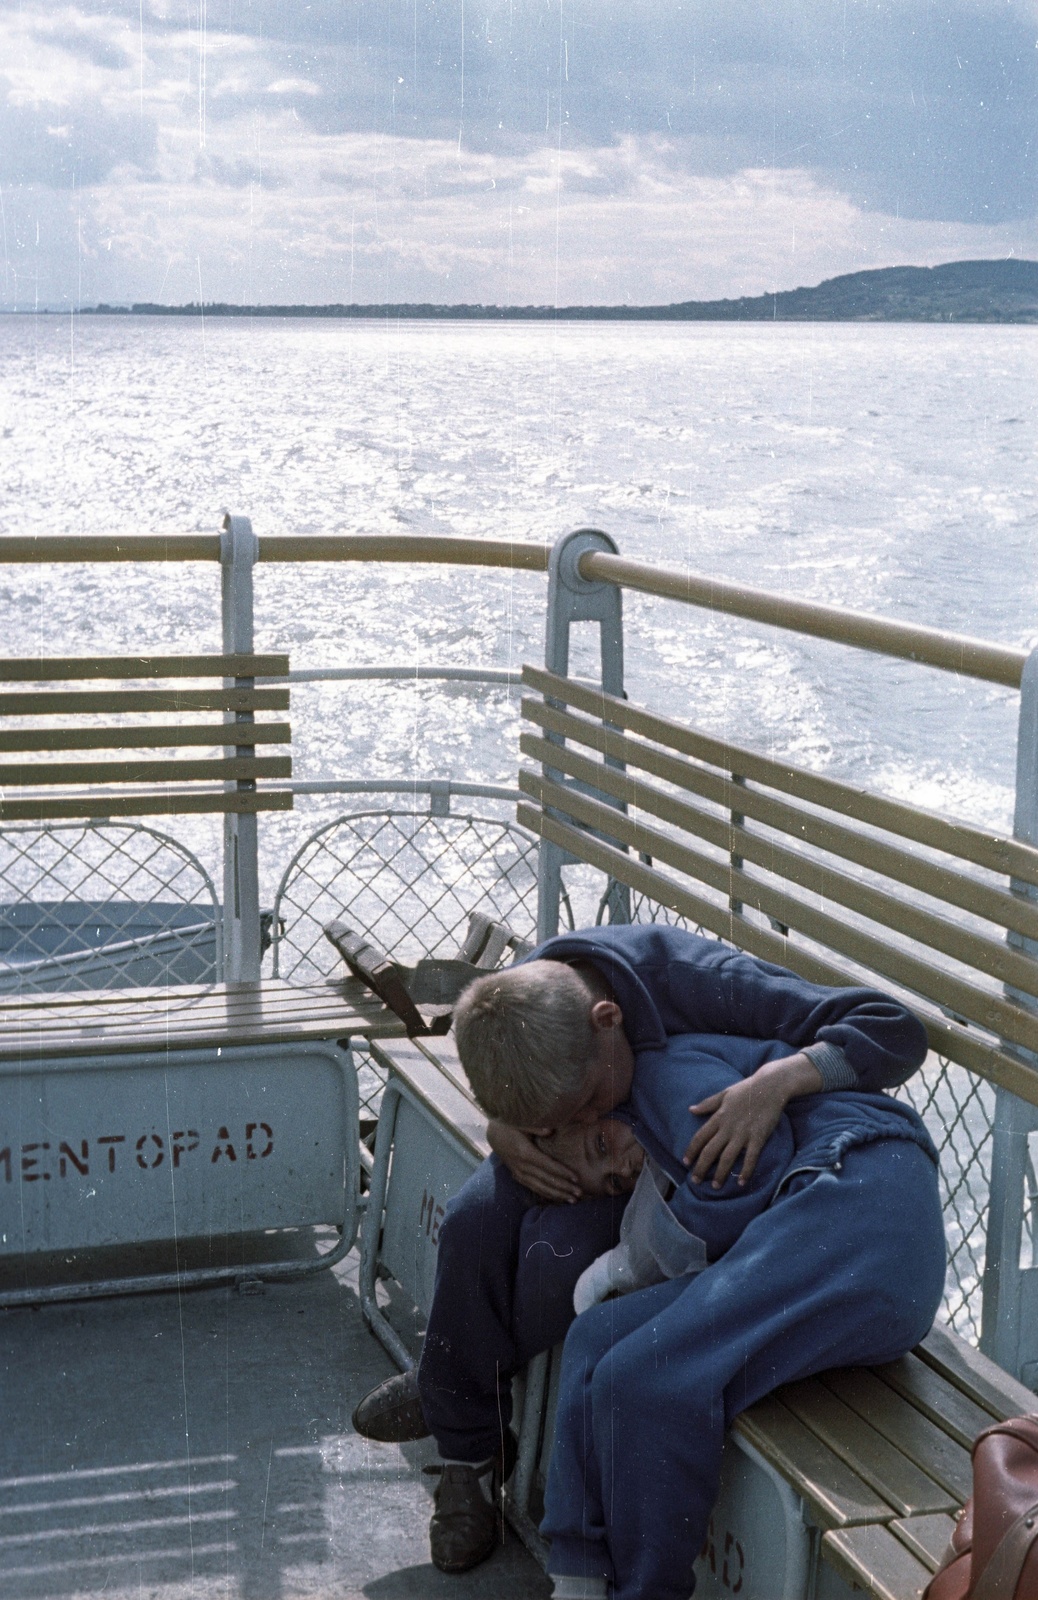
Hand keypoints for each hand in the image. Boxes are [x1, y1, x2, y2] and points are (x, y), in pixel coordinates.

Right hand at [486, 1120, 582, 1202]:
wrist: (493, 1133)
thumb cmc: (510, 1125)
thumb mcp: (520, 1121)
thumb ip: (535, 1126)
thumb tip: (550, 1130)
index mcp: (524, 1152)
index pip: (547, 1165)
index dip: (562, 1172)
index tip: (576, 1178)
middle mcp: (522, 1166)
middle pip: (546, 1179)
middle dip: (564, 1187)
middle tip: (579, 1193)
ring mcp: (519, 1173)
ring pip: (540, 1187)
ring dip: (557, 1194)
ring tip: (572, 1200)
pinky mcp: (517, 1176)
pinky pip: (533, 1188)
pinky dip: (546, 1194)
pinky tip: (557, 1198)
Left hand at [682, 1053, 822, 1187]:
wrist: (770, 1086)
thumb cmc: (747, 1089)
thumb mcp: (724, 1094)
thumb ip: (708, 1104)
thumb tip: (691, 1109)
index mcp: (718, 1117)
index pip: (700, 1137)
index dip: (691, 1151)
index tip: (685, 1162)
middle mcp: (728, 1127)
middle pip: (710, 1151)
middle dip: (701, 1168)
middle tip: (695, 1181)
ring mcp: (743, 1133)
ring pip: (727, 1158)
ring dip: (720, 1174)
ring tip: (715, 1187)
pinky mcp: (758, 1137)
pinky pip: (750, 1158)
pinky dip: (745, 1171)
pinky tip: (741, 1182)